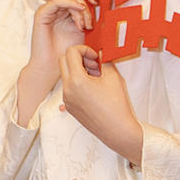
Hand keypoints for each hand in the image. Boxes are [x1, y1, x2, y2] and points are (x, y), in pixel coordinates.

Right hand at [16, 0, 98, 121]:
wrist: (53, 67)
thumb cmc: (70, 54)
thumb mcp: (89, 34)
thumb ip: (96, 21)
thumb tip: (115, 12)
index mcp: (72, 9)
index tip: (102, 3)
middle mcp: (62, 6)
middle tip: (96, 6)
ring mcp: (52, 9)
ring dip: (82, 8)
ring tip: (85, 26)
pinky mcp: (43, 13)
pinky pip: (58, 1)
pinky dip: (70, 4)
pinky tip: (80, 11)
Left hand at [57, 42, 142, 162]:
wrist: (116, 130)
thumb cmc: (116, 105)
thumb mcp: (113, 76)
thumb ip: (104, 60)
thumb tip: (100, 54)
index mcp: (76, 80)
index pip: (71, 52)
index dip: (85, 49)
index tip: (96, 57)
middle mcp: (67, 89)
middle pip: (63, 61)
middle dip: (78, 58)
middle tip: (94, 65)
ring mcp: (66, 99)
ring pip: (65, 74)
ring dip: (78, 70)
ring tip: (96, 78)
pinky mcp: (69, 107)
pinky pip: (68, 87)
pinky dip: (77, 82)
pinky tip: (93, 88)